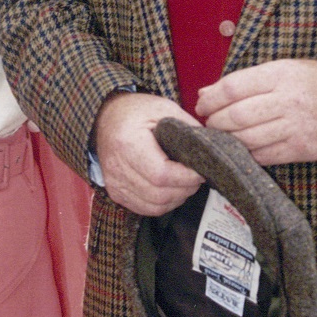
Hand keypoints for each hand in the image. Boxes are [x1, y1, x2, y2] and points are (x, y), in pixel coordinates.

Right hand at [95, 93, 203, 214]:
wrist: (106, 116)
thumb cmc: (135, 111)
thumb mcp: (164, 107)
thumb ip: (187, 127)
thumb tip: (209, 147)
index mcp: (128, 143)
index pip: (161, 174)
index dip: (186, 178)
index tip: (201, 171)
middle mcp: (117, 166)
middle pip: (159, 194)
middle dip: (185, 189)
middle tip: (197, 178)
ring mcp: (114, 182)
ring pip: (154, 206)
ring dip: (176, 199)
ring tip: (186, 184)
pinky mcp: (115, 192)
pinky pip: (144, 209)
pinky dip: (163, 204)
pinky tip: (171, 191)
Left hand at [196, 59, 316, 165]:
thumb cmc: (306, 82)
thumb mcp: (278, 70)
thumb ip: (243, 81)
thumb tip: (205, 94)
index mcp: (280, 75)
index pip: (233, 88)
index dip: (211, 99)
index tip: (202, 105)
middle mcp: (288, 100)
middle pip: (237, 116)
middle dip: (216, 121)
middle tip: (209, 123)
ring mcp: (297, 127)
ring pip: (248, 139)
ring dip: (228, 139)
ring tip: (222, 135)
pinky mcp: (303, 149)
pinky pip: (265, 156)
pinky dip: (248, 153)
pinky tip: (242, 147)